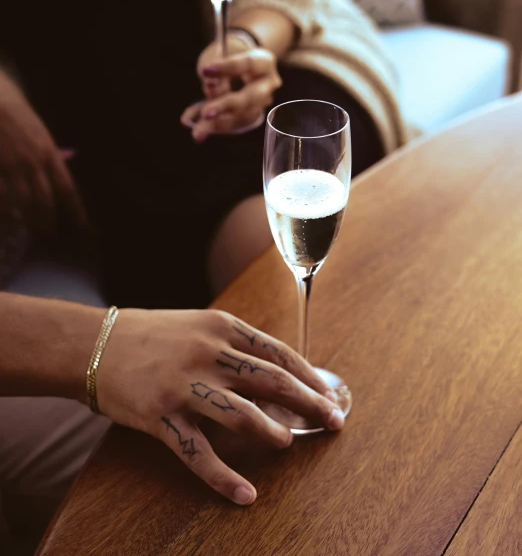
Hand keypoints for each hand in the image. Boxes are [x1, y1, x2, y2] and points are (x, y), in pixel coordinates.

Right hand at [0, 69, 86, 234]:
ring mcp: (13, 165)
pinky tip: (5, 222)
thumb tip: (58, 174)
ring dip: (26, 221)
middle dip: (48, 222)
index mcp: (50, 153)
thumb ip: (47, 156)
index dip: (76, 211)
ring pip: (24, 202)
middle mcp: (35, 162)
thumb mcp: (39, 134)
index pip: (68, 188)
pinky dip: (4, 211)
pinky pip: (1, 195)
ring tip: (25, 235)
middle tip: (47, 236)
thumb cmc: (15, 115)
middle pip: (47, 200)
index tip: (82, 228)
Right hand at [96, 309, 343, 504]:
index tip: (331, 394)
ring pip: (243, 415)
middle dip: (309, 403)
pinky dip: (225, 478)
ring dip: (274, 433)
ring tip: (288, 443)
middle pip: (271, 381)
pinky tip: (246, 494)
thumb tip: (282, 374)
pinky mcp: (161, 417)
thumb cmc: (154, 335)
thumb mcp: (200, 326)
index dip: (310, 376)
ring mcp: (184, 385)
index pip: (278, 352)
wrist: (95, 343)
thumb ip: (236, 346)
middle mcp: (207, 352)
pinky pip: (198, 454)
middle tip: (335, 421)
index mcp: (221, 326)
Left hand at [180, 36, 281, 140]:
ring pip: (241, 117)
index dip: (228, 67)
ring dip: (217, 124)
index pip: (249, 64)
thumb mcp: (220, 55)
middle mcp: (267, 86)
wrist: (237, 69)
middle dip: (226, 105)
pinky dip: (213, 127)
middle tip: (206, 113)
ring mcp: (260, 104)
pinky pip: (232, 125)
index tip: (205, 70)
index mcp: (264, 63)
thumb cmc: (228, 56)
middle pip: (250, 97)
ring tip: (197, 130)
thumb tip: (210, 86)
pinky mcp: (248, 117)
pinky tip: (197, 129)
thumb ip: (216, 70)